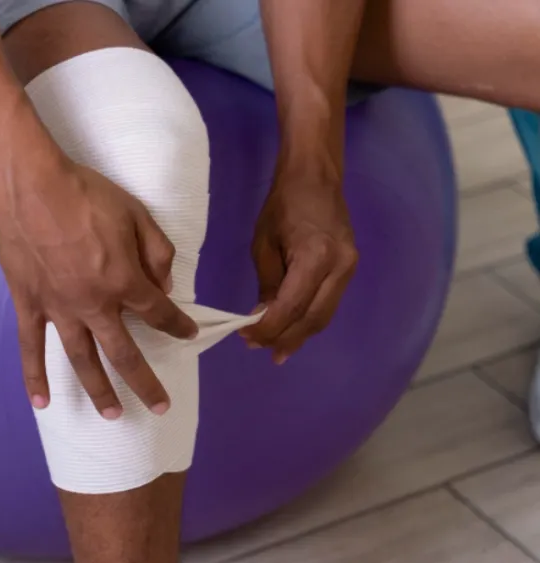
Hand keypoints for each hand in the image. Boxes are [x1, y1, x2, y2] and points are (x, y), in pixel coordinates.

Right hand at [0, 160, 198, 418]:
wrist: (31, 188)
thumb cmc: (87, 195)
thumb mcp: (137, 214)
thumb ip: (157, 252)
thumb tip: (164, 285)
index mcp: (125, 282)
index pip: (159, 313)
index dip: (178, 325)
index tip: (189, 335)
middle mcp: (95, 306)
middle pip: (125, 353)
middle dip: (146, 383)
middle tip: (160, 407)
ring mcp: (60, 310)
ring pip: (83, 360)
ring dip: (99, 390)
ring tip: (113, 415)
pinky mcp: (29, 305)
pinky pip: (31, 347)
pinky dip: (35, 376)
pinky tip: (41, 403)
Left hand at [240, 164, 357, 363]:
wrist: (316, 176)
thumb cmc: (283, 204)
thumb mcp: (263, 243)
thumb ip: (267, 283)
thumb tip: (264, 316)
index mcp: (316, 257)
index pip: (291, 307)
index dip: (269, 328)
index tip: (247, 339)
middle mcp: (340, 267)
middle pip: (313, 318)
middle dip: (286, 338)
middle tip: (262, 352)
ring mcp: (350, 269)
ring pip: (324, 315)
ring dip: (300, 334)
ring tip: (277, 349)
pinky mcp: (351, 268)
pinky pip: (329, 303)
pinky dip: (310, 318)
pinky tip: (294, 328)